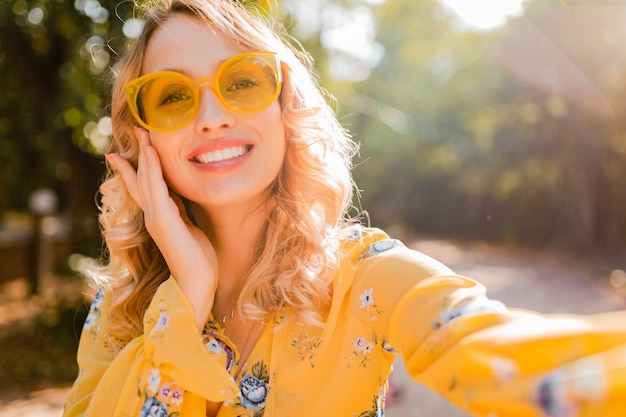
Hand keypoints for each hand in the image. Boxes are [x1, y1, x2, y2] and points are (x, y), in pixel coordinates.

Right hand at [106, 129, 216, 330]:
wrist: (196, 281)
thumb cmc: (197, 258)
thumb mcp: (189, 227)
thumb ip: (182, 211)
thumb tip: (181, 196)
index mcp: (160, 216)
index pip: (144, 186)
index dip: (135, 167)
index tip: (123, 151)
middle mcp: (153, 214)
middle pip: (142, 177)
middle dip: (138, 152)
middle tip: (136, 129)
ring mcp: (156, 217)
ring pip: (147, 179)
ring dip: (145, 154)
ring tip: (143, 133)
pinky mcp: (163, 219)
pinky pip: (156, 188)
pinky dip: (152, 169)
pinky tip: (151, 153)